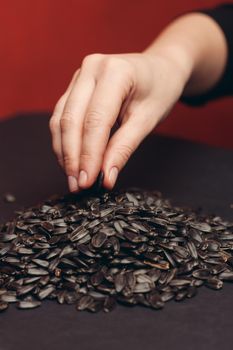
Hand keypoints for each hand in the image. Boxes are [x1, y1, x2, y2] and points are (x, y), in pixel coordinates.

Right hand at [49, 52, 188, 191]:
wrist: (160, 68)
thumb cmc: (160, 90)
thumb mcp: (149, 119)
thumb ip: (124, 147)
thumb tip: (106, 177)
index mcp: (115, 72)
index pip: (95, 121)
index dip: (89, 155)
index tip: (88, 182)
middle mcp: (91, 69)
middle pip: (72, 120)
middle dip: (73, 157)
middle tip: (78, 186)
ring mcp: (79, 76)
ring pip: (61, 119)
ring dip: (65, 152)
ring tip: (73, 179)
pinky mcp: (75, 86)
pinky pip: (62, 116)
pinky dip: (65, 141)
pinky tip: (70, 161)